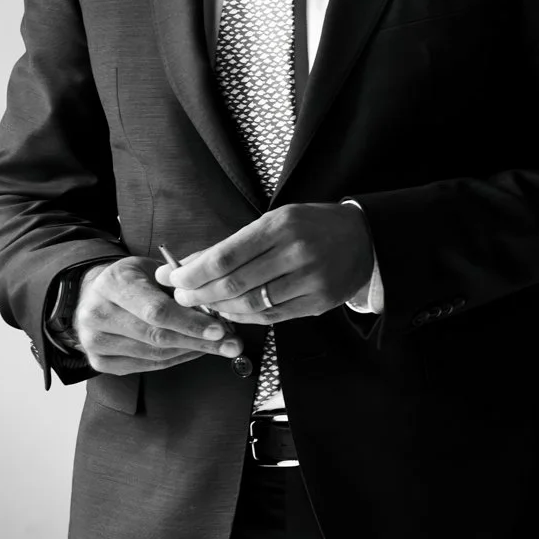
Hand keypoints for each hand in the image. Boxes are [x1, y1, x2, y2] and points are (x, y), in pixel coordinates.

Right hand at [72, 256, 243, 374]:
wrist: (98, 293)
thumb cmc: (136, 280)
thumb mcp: (156, 270)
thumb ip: (182, 286)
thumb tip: (218, 308)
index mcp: (111, 283)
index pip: (156, 311)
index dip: (191, 323)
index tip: (221, 329)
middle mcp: (95, 313)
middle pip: (156, 336)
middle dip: (199, 341)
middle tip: (232, 344)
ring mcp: (93, 341)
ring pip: (154, 354)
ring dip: (192, 351)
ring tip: (221, 347)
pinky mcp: (98, 361)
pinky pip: (147, 365)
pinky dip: (176, 359)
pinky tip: (195, 350)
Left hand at [159, 203, 375, 323]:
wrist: (364, 238)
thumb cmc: (311, 227)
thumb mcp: (273, 222)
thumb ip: (231, 245)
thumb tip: (185, 265)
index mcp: (280, 226)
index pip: (225, 256)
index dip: (193, 273)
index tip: (173, 280)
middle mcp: (297, 252)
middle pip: (234, 283)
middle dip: (199, 294)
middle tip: (182, 297)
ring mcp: (311, 279)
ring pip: (251, 304)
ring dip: (219, 308)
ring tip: (204, 306)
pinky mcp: (320, 302)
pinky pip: (272, 316)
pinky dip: (245, 317)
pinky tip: (231, 311)